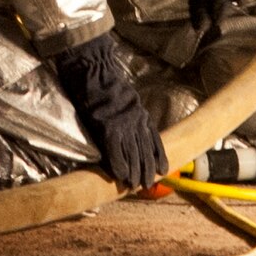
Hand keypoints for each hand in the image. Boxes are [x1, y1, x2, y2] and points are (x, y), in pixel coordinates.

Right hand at [51, 33, 165, 191]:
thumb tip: (131, 124)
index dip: (158, 156)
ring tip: (136, 186)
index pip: (154, 139)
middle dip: (147, 169)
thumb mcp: (125, 97)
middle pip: (145, 150)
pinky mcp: (107, 128)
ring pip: (133, 155)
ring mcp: (122, 125)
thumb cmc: (104, 79)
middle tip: (147, 185)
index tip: (162, 169)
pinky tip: (120, 176)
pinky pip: (115, 152)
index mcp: (140, 112)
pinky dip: (119, 166)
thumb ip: (130, 112)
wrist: (93, 69)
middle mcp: (136, 120)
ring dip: (135, 172)